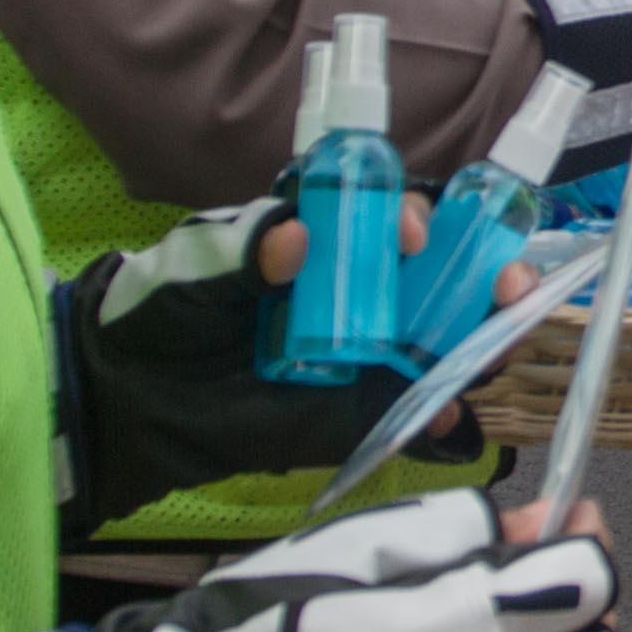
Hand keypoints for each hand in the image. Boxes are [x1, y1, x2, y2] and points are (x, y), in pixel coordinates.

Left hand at [58, 195, 469, 544]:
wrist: (126, 401)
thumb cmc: (159, 313)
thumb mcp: (196, 267)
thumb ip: (243, 249)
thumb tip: (294, 239)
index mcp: (328, 241)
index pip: (394, 217)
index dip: (419, 217)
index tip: (412, 234)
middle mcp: (361, 292)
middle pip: (444, 277)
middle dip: (486, 275)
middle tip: (506, 284)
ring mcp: (365, 353)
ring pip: (444, 339)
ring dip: (483, 339)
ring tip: (499, 343)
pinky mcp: (355, 412)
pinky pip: (412, 410)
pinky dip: (439, 413)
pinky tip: (447, 414)